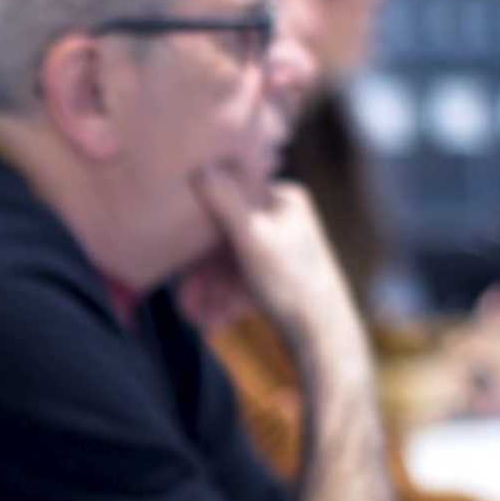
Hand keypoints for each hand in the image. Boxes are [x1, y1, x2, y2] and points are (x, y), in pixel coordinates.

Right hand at [190, 169, 363, 353]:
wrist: (323, 336)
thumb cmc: (291, 285)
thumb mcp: (252, 237)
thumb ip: (226, 200)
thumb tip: (201, 164)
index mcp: (283, 199)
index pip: (227, 201)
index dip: (198, 233)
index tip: (176, 260)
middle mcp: (285, 217)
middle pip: (227, 237)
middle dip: (203, 273)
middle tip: (185, 304)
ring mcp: (283, 245)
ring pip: (231, 263)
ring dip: (211, 290)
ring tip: (197, 319)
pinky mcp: (281, 273)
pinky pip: (243, 279)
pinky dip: (227, 297)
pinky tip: (215, 320)